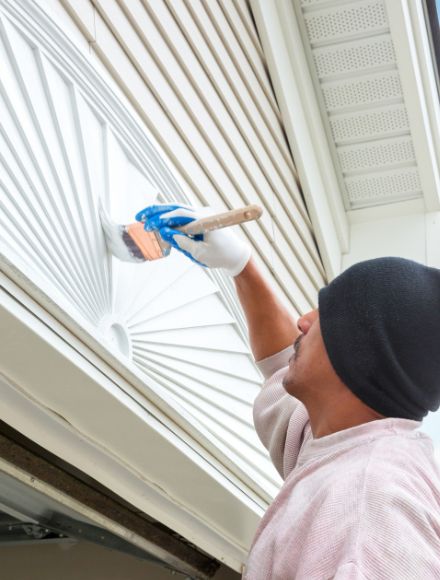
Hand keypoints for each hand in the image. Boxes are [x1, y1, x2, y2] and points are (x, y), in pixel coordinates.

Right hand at [135, 204, 251, 276]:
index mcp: (204, 219)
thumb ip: (182, 242)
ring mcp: (200, 215)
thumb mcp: (200, 253)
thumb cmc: (221, 255)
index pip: (179, 214)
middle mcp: (202, 213)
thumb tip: (165, 232)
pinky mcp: (198, 221)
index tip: (148, 225)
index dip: (162, 218)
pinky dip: (168, 220)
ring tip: (144, 219)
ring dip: (160, 214)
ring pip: (176, 211)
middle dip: (156, 211)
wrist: (236, 255)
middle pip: (175, 207)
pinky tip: (156, 224)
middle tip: (139, 216)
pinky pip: (181, 218)